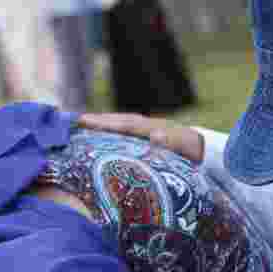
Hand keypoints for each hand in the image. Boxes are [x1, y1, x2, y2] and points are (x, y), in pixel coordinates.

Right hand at [77, 112, 205, 164]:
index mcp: (149, 127)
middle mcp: (142, 125)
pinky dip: (106, 131)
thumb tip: (156, 136)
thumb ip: (171, 141)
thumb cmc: (190, 150)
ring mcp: (141, 129)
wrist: (200, 147)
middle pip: (114, 121)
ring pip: (115, 124)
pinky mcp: (140, 136)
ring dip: (98, 125)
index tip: (84, 122)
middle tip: (72, 122)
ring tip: (77, 127)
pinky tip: (95, 137)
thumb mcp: (184, 146)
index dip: (103, 123)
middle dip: (94, 121)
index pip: (122, 124)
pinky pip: (120, 132)